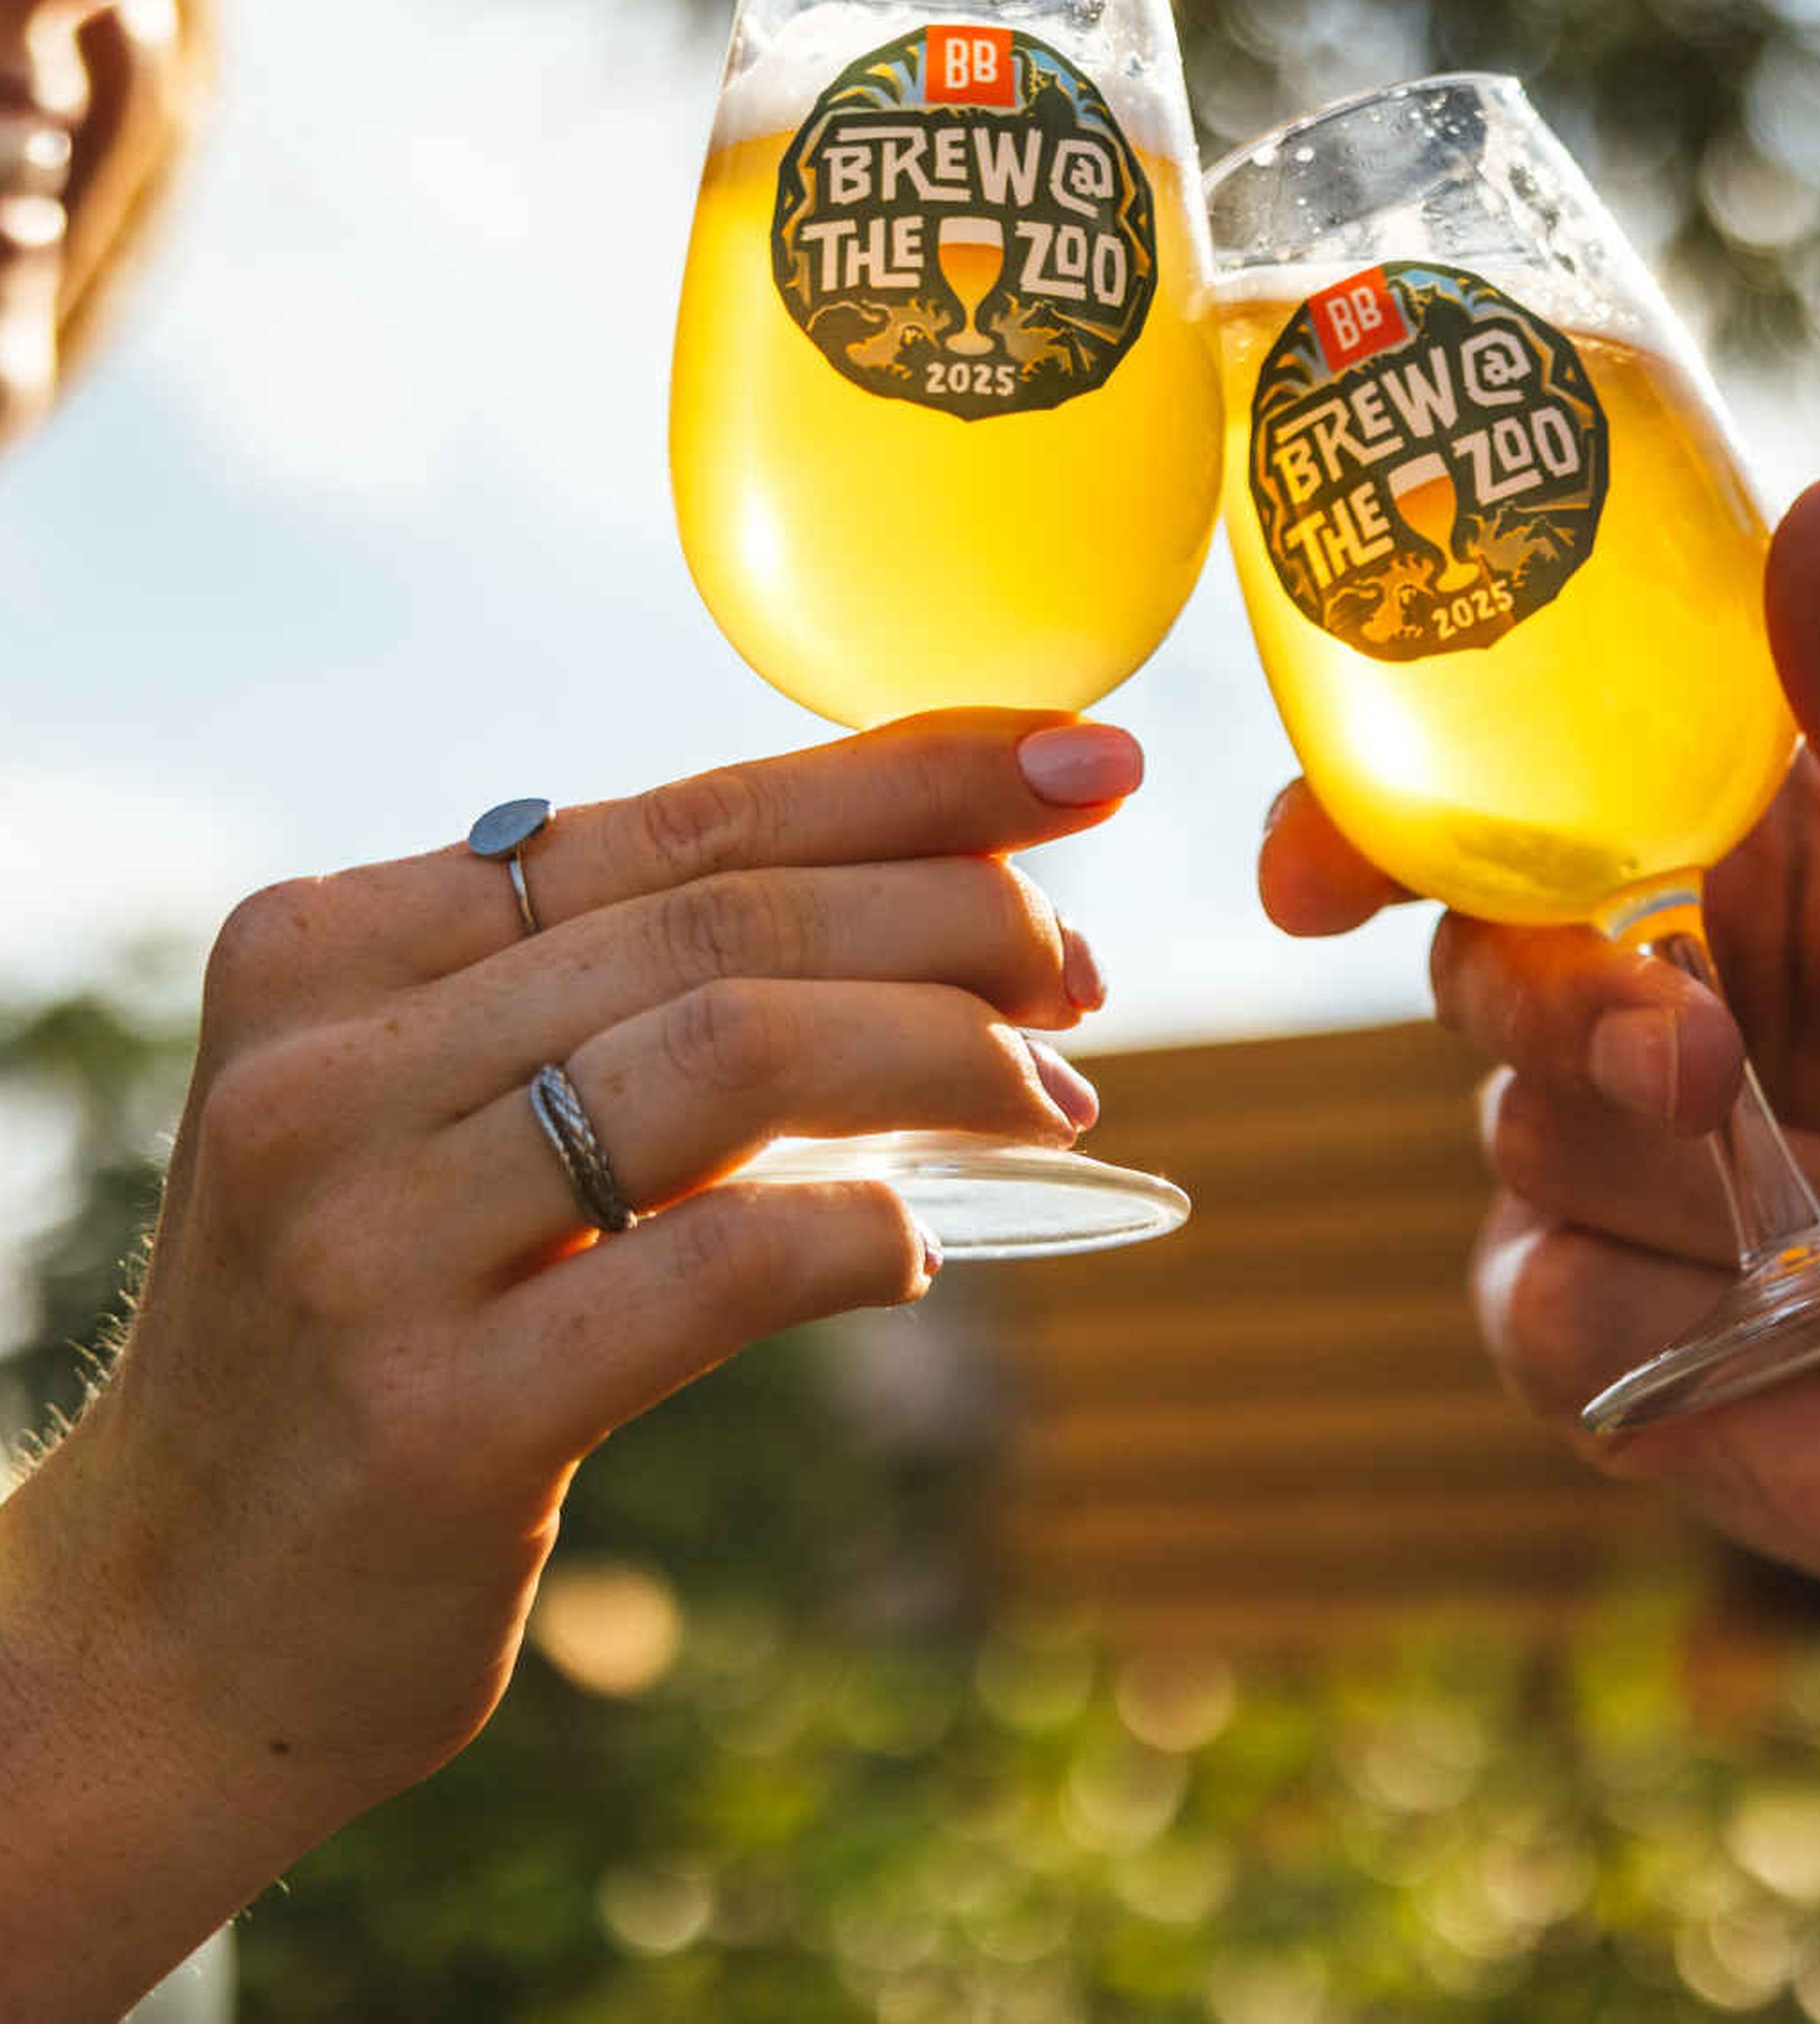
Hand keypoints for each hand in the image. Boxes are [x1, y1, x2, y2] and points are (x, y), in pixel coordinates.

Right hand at [0, 710, 1133, 2009]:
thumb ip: (633, 985)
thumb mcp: (456, 1110)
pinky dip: (859, 1234)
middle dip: (956, 916)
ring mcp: (365, 1240)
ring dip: (940, 1053)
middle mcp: (327, 1067)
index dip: (907, 774)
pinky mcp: (434, 1417)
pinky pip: (718, 1267)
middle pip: (727, 919)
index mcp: (335, 947)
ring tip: (1049, 1094)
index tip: (1080, 758)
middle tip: (1081, 966)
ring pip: (734, 1052)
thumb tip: (948, 876)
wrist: (171, 1628)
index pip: (683, 815)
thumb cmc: (379, 1324)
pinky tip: (915, 1251)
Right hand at [1260, 477, 1819, 1663]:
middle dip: (1571, 1010)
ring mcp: (1612, 1171)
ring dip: (1702, 1188)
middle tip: (1703, 1062)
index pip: (1504, 799)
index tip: (1317, 873)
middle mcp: (1645, 996)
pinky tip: (1813, 1331)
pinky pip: (1538, 1305)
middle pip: (1476, 962)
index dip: (1376, 816)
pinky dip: (1683, 1322)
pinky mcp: (1605, 1339)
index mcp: (1727, 858)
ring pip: (1519, 1136)